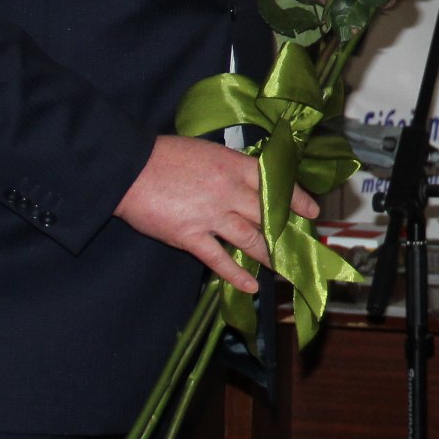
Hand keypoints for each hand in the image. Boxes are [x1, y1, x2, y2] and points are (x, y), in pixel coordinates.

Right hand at [113, 134, 319, 292]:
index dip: (296, 199)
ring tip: (282, 268)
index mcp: (234, 165)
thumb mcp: (205, 152)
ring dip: (268, 256)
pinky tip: (250, 286)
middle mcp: (228, 191)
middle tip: (299, 246)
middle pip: (267, 215)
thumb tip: (244, 182)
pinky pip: (219, 259)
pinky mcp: (190, 236)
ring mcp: (210, 215)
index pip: (274, 184)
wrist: (127, 167)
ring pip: (250, 239)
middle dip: (285, 232)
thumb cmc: (164, 155)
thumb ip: (228, 168)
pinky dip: (236, 274)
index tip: (311, 212)